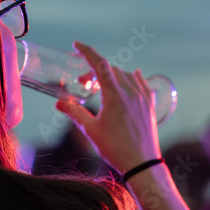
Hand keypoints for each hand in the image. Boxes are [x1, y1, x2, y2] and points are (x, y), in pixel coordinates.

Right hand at [55, 41, 161, 173]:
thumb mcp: (91, 130)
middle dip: (95, 71)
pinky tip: (135, 75)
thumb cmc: (115, 148)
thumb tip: (59, 104)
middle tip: (83, 83)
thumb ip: (75, 113)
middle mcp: (130, 92)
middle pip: (111, 70)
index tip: (77, 45)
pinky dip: (135, 77)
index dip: (87, 52)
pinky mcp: (150, 106)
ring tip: (102, 85)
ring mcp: (142, 98)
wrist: (141, 164)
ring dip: (112, 74)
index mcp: (114, 95)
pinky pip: (143, 84)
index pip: (99, 65)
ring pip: (127, 75)